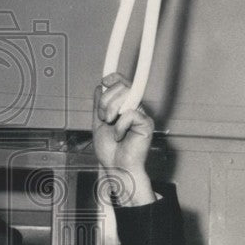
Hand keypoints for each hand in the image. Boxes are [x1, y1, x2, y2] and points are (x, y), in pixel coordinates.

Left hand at [92, 73, 154, 205]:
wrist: (116, 167)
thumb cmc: (110, 150)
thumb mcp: (98, 123)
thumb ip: (98, 106)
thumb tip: (99, 87)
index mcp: (124, 106)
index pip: (122, 83)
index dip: (114, 77)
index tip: (104, 81)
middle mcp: (134, 107)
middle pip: (122, 86)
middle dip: (105, 101)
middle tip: (104, 118)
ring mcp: (141, 114)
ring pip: (126, 95)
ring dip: (110, 111)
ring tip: (110, 126)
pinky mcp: (146, 124)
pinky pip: (130, 114)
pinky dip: (119, 126)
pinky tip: (120, 136)